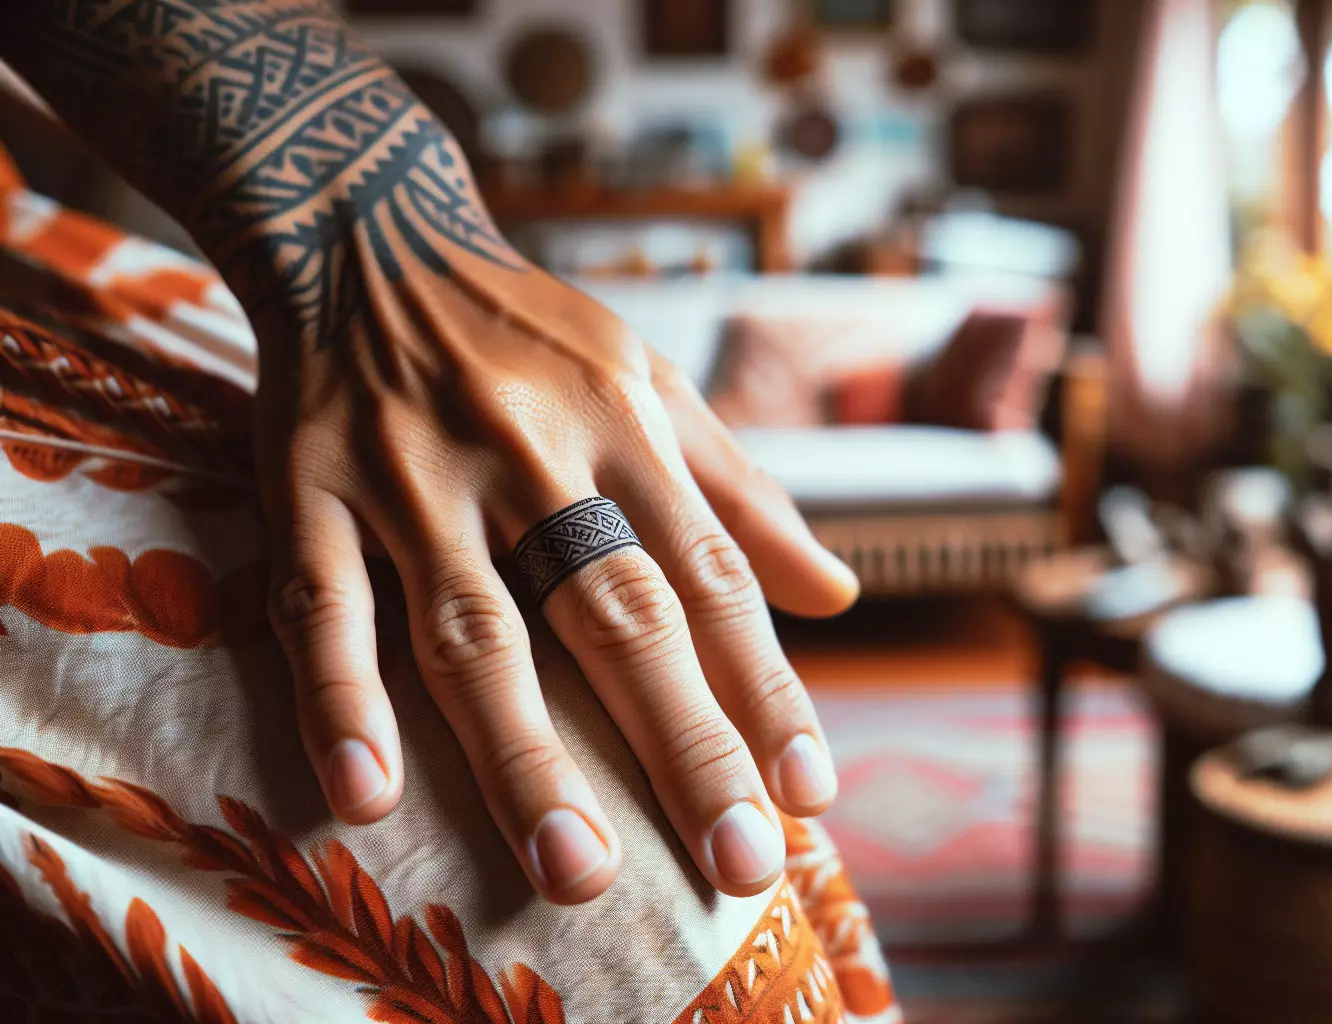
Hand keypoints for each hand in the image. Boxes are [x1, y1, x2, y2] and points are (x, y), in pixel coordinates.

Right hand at [253, 195, 855, 903]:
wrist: (368, 232)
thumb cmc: (536, 335)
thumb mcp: (655, 385)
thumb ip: (743, 493)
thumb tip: (838, 595)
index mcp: (630, 429)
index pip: (714, 580)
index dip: (765, 689)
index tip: (807, 794)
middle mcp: (534, 454)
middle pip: (617, 618)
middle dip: (683, 746)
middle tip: (735, 865)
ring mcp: (416, 474)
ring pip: (476, 630)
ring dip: (525, 756)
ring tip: (579, 870)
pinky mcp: (309, 485)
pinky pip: (323, 603)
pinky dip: (341, 699)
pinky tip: (368, 797)